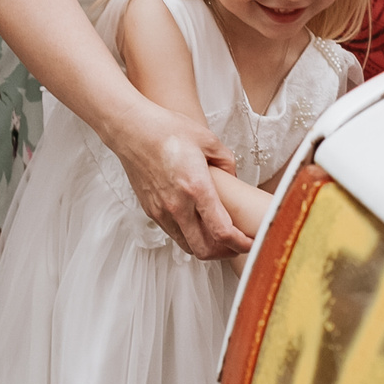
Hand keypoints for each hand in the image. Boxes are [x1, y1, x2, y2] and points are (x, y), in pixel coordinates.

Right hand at [114, 104, 249, 260]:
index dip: (241, 243)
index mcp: (196, 188)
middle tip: (239, 246)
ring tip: (221, 239)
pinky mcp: (151, 211)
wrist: (131, 130)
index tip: (252, 242)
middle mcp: (177, 205)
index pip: (222, 231)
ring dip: (207, 248)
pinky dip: (190, 237)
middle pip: (205, 250)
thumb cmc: (167, 130)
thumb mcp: (208, 140)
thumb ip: (228, 162)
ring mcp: (161, 211)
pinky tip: (199, 226)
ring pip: (187, 246)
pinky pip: (174, 234)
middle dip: (226, 253)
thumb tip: (235, 179)